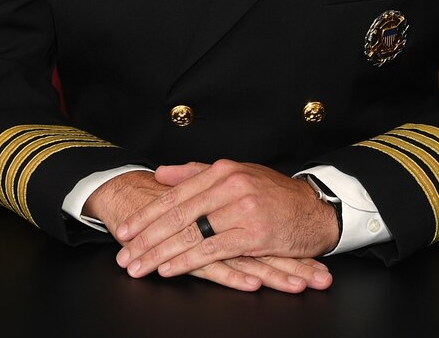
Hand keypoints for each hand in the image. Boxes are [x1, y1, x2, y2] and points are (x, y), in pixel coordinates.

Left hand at [114, 160, 338, 285]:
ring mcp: (242, 209)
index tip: (125, 229)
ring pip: (191, 234)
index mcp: (222, 170)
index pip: (176, 193)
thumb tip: (162, 172)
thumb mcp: (236, 174)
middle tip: (124, 254)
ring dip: (160, 254)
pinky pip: (212, 249)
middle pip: (178, 215)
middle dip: (146, 237)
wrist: (314, 208)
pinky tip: (168, 269)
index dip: (147, 213)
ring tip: (138, 266)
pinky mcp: (253, 234)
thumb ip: (196, 172)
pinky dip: (187, 261)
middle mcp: (230, 185)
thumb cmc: (273, 194)